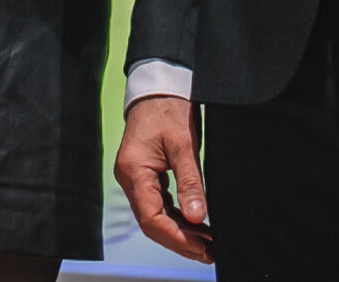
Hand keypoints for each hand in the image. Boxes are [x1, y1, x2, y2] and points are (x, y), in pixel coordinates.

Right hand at [115, 95, 211, 261]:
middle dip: (179, 241)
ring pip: (154, 216)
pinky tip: (195, 226)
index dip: (176, 237)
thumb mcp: (183, 144)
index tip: (200, 247)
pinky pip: (157, 204)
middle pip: (151, 222)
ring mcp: (135, 177)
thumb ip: (190, 182)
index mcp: (134, 170)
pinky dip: (176, 218)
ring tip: (207, 244)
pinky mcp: (144, 175)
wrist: (157, 86)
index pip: (150, 217)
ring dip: (179, 232)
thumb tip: (197, 217)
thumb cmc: (168, 109)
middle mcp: (129, 177)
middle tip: (208, 253)